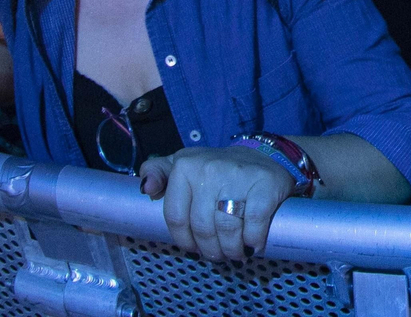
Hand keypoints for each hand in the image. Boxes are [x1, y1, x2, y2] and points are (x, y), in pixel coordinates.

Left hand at [139, 146, 295, 260]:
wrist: (263, 156)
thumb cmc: (218, 170)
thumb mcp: (184, 164)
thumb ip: (157, 171)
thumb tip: (146, 189)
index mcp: (185, 166)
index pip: (176, 217)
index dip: (184, 240)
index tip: (194, 247)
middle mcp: (209, 168)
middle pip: (202, 227)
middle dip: (210, 249)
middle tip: (218, 254)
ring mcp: (238, 176)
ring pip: (227, 229)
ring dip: (231, 250)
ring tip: (235, 253)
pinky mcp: (265, 185)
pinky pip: (253, 224)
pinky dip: (253, 241)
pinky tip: (253, 245)